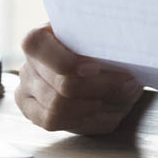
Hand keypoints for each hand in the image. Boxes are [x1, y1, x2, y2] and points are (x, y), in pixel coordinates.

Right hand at [15, 24, 142, 133]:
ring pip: (59, 111)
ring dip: (99, 107)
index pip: (40, 48)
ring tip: (125, 97)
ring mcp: (27, 94)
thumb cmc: (95, 40)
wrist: (90, 54)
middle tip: (129, 84)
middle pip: (60, 87)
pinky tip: (112, 111)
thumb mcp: (97, 32)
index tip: (96, 67)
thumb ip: (102, 39)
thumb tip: (123, 57)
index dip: (67, 61)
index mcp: (37, 40)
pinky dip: (92, 120)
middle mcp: (28, 68)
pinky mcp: (36, 115)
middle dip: (101, 88)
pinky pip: (63, 125)